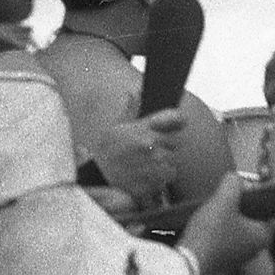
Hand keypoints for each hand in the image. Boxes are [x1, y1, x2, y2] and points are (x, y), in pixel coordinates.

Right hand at [111, 103, 229, 228]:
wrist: (95, 178)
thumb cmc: (105, 152)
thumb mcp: (114, 127)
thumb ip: (129, 109)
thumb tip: (134, 92)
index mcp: (142, 128)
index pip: (176, 118)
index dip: (178, 121)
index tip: (177, 124)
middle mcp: (150, 145)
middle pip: (176, 142)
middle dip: (167, 145)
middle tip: (151, 150)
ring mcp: (153, 165)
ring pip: (173, 161)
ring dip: (164, 163)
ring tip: (146, 165)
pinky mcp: (153, 182)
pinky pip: (167, 178)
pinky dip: (160, 179)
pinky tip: (146, 176)